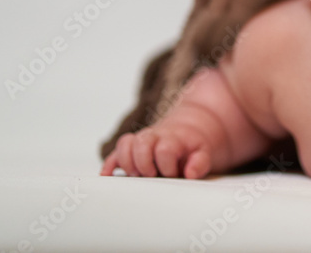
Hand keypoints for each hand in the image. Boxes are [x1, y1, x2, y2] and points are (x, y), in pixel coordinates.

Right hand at [100, 124, 214, 178]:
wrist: (185, 132)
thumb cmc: (192, 148)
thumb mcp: (203, 153)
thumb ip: (200, 162)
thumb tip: (190, 173)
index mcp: (173, 138)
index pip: (164, 149)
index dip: (166, 165)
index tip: (173, 174)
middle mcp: (154, 137)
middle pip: (141, 143)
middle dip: (144, 163)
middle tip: (152, 176)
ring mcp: (140, 142)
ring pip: (125, 144)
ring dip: (127, 162)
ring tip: (136, 176)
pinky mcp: (130, 149)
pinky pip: (114, 153)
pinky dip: (109, 165)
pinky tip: (107, 177)